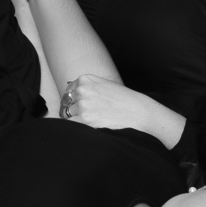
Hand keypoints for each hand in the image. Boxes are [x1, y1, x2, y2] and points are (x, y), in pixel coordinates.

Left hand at [57, 73, 177, 137]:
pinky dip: (77, 127)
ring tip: (92, 120)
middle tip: (90, 114)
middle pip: (67, 103)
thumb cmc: (124, 98)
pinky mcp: (85, 120)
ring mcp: (82, 105)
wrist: (138, 111)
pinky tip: (89, 126)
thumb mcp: (105, 84)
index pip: (69, 91)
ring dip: (77, 118)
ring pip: (68, 114)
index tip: (82, 105)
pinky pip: (72, 124)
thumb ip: (88, 85)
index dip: (75, 100)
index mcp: (85, 79)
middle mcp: (81, 90)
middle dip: (75, 109)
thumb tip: (71, 92)